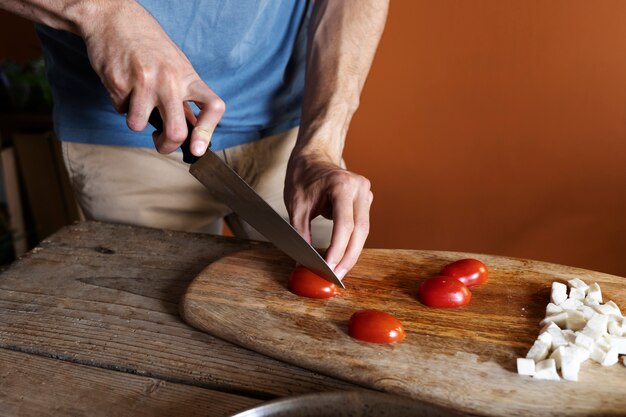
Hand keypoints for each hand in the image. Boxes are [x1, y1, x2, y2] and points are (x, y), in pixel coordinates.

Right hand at [79, 1, 223, 155]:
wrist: (114, 18)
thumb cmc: (149, 44)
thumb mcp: (177, 66)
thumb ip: (185, 96)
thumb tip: (193, 130)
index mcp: (188, 77)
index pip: (212, 107)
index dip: (207, 132)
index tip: (197, 148)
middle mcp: (169, 81)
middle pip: (176, 132)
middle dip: (166, 146)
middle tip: (161, 143)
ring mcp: (143, 83)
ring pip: (138, 125)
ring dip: (136, 121)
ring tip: (137, 101)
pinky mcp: (118, 83)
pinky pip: (120, 110)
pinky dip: (121, 104)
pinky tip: (124, 84)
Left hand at [285, 148, 372, 279]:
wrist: (314, 156)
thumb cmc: (303, 176)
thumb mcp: (296, 204)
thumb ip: (301, 231)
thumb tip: (305, 259)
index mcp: (342, 185)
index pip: (344, 225)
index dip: (337, 250)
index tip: (328, 268)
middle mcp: (360, 188)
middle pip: (360, 231)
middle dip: (348, 257)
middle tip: (337, 277)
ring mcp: (365, 194)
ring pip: (363, 231)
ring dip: (351, 252)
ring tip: (338, 271)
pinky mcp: (365, 201)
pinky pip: (361, 226)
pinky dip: (351, 242)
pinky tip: (341, 256)